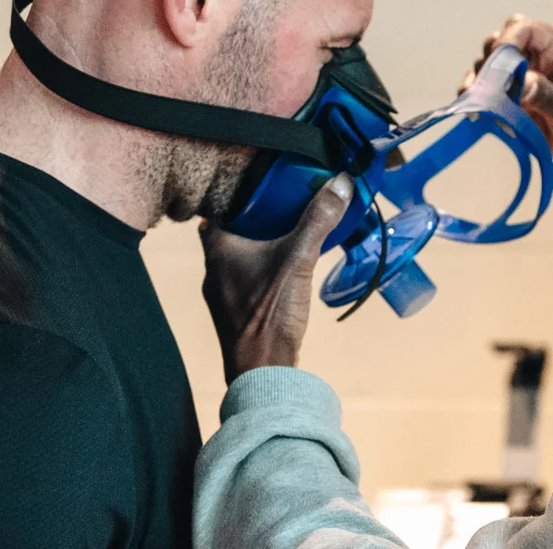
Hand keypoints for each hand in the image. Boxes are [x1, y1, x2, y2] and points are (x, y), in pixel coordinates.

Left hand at [200, 174, 352, 384]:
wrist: (262, 371)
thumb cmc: (269, 312)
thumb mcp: (298, 259)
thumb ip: (317, 220)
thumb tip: (340, 181)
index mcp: (217, 250)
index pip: (217, 208)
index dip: (236, 194)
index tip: (260, 184)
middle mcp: (212, 270)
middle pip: (229, 231)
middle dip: (253, 218)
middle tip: (281, 204)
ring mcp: (222, 294)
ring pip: (238, 257)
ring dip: (259, 245)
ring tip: (288, 231)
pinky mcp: (236, 312)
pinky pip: (247, 278)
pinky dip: (263, 268)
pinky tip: (286, 268)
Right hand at [465, 15, 552, 167]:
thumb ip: (545, 95)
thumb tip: (519, 83)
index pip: (524, 29)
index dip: (505, 43)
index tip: (494, 68)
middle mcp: (540, 56)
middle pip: (501, 42)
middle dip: (490, 64)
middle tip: (485, 90)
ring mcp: (526, 74)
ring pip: (490, 64)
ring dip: (481, 82)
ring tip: (477, 103)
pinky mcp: (515, 95)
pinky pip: (489, 87)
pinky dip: (479, 97)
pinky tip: (477, 111)